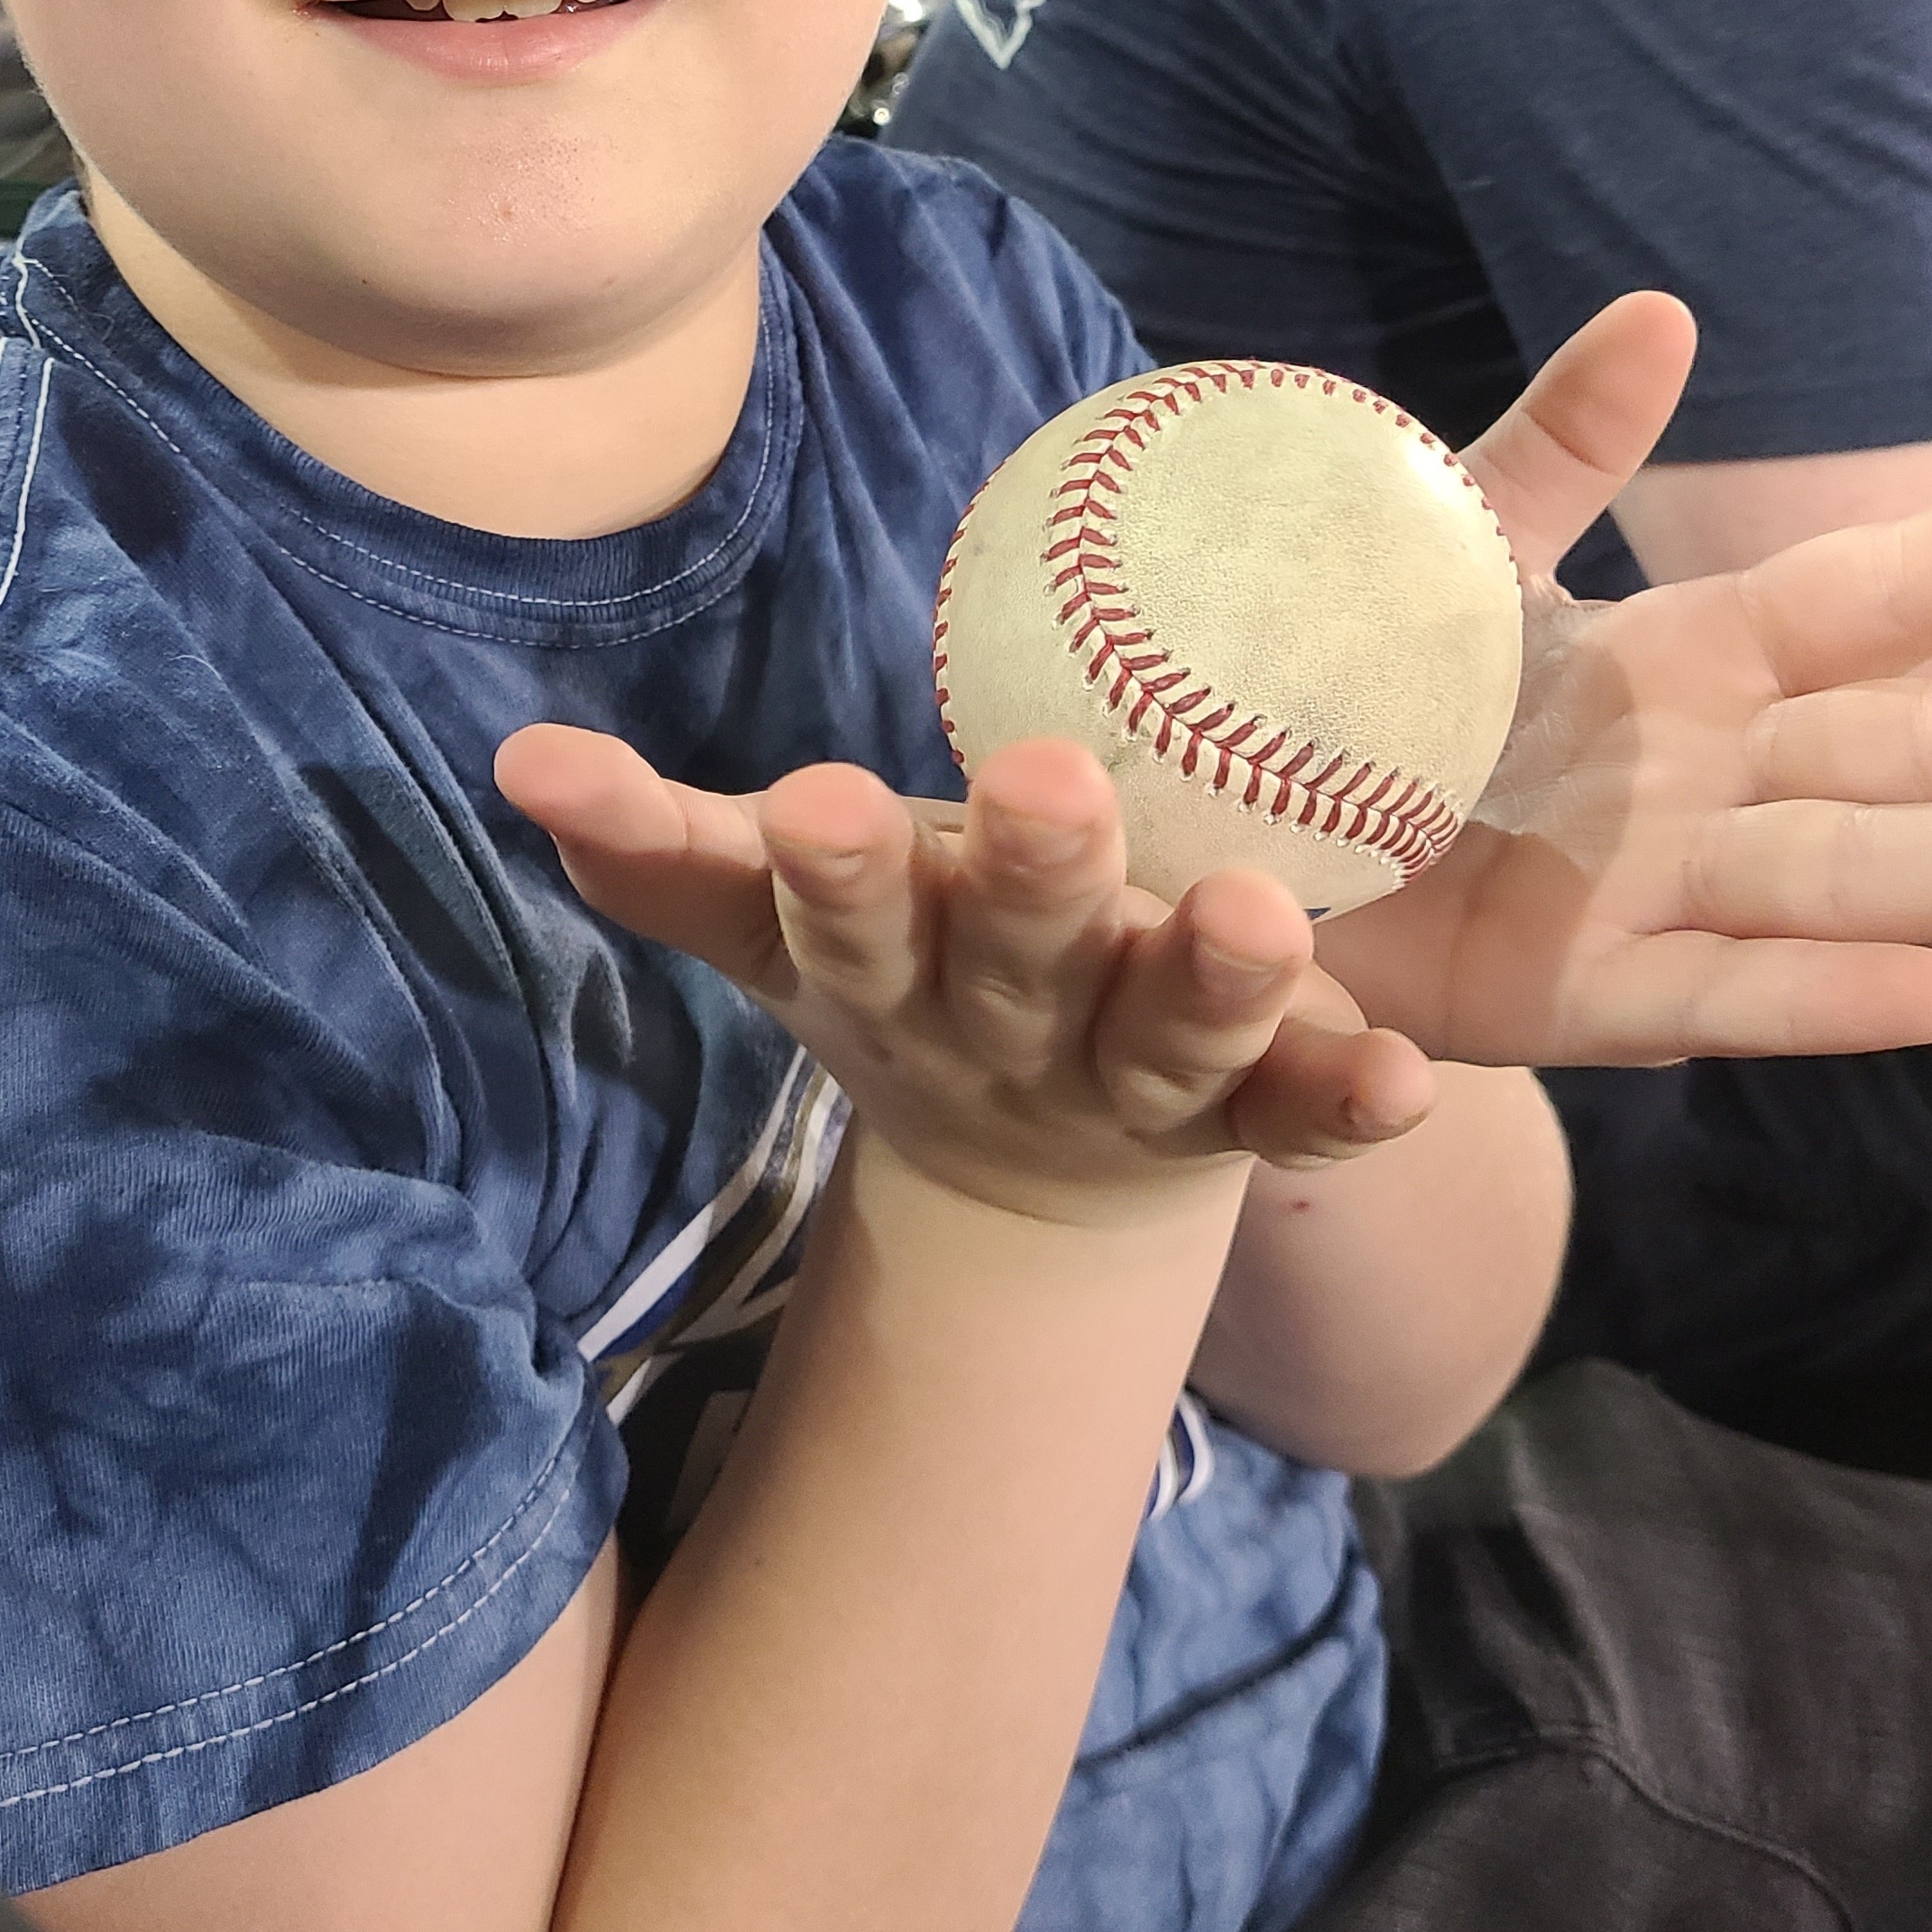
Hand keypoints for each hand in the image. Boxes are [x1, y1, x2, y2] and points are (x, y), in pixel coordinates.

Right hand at [495, 731, 1434, 1223]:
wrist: (1031, 1169)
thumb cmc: (903, 970)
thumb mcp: (775, 919)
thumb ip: (662, 846)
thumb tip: (519, 762)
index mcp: (886, 972)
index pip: (839, 923)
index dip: (830, 875)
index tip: (820, 796)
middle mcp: (1004, 1034)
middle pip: (1013, 965)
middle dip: (1029, 885)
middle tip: (1047, 785)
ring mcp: (1131, 1087)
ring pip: (1172, 1043)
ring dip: (1215, 986)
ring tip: (1264, 916)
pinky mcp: (1249, 1119)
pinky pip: (1303, 1118)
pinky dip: (1349, 1106)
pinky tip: (1412, 1083)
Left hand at [1317, 296, 1931, 1062]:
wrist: (1200, 842)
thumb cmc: (1322, 692)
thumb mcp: (1436, 553)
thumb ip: (1553, 450)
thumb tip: (1669, 310)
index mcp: (1680, 663)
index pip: (1885, 595)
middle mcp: (1705, 781)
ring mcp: (1657, 895)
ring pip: (1880, 875)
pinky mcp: (1575, 996)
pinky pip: (1722, 994)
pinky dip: (1826, 997)